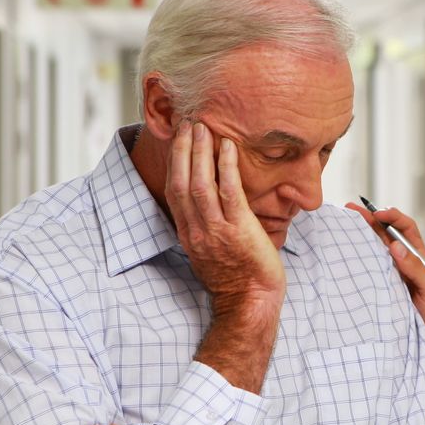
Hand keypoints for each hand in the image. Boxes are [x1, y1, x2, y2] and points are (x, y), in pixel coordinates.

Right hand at [167, 121, 285, 391]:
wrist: (250, 303)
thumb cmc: (237, 277)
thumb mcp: (211, 250)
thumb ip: (206, 226)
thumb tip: (209, 203)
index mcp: (189, 233)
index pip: (174, 190)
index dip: (175, 162)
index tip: (178, 138)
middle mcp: (197, 230)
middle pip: (182, 182)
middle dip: (183, 150)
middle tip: (187, 122)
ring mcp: (216, 230)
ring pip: (200, 184)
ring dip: (201, 152)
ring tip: (204, 127)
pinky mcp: (238, 230)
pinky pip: (229, 193)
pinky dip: (226, 167)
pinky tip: (229, 147)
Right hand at [345, 202, 424, 356]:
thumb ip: (415, 268)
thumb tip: (395, 245)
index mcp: (418, 258)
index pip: (406, 228)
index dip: (393, 217)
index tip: (378, 215)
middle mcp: (403, 261)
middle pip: (386, 233)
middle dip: (370, 218)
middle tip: (351, 209)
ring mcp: (390, 273)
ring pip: (375, 247)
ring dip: (362, 233)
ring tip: (344, 221)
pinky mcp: (380, 286)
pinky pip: (369, 266)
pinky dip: (358, 255)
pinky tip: (345, 248)